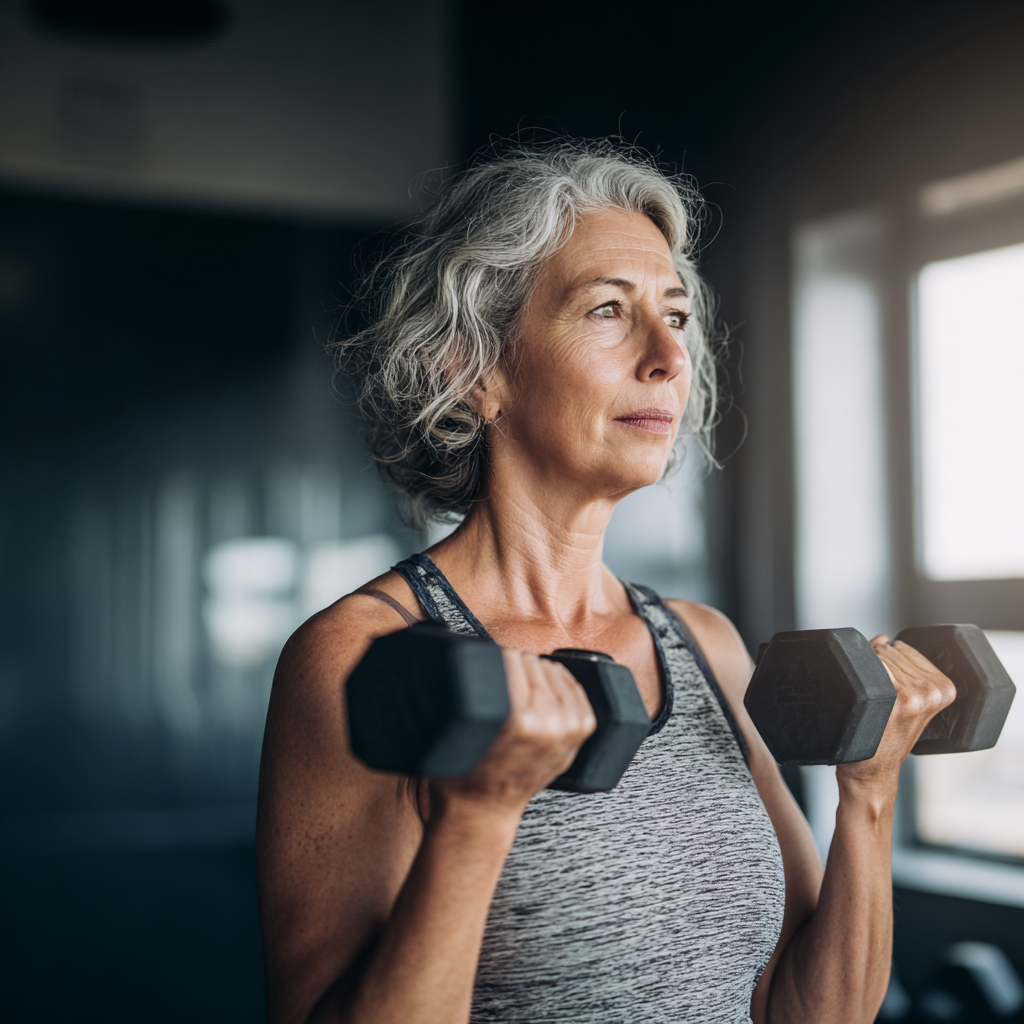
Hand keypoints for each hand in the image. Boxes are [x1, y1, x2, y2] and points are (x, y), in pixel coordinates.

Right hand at [431, 649, 596, 816]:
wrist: (484, 809)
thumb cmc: (465, 772)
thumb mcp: (461, 726)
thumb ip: (472, 687)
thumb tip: (477, 650)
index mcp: (517, 718)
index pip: (512, 658)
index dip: (497, 656)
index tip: (491, 662)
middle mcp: (548, 722)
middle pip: (532, 662)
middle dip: (515, 665)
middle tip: (502, 676)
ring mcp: (568, 728)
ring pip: (553, 670)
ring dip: (536, 672)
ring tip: (519, 685)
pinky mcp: (580, 731)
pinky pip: (573, 687)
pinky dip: (559, 682)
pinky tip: (545, 686)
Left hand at [835, 636, 955, 793]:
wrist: (874, 772)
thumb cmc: (887, 737)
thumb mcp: (912, 703)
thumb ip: (904, 668)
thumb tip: (882, 638)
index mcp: (944, 688)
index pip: (902, 647)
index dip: (884, 659)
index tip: (884, 685)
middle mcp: (932, 690)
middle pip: (887, 649)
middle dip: (873, 663)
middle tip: (873, 697)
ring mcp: (913, 695)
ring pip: (875, 656)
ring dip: (863, 670)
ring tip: (869, 701)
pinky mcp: (893, 700)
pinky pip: (868, 667)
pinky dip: (856, 675)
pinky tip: (863, 700)